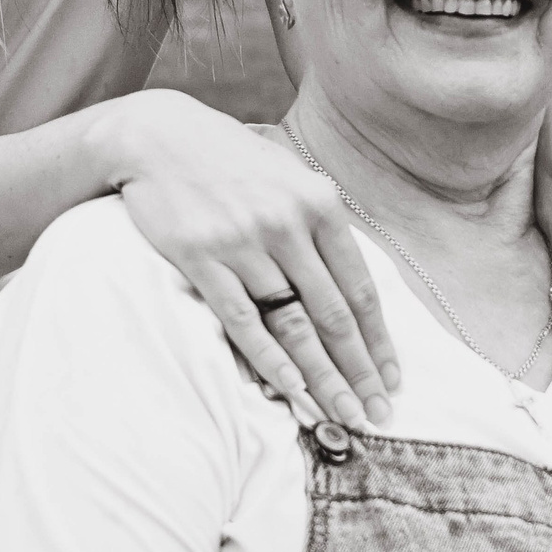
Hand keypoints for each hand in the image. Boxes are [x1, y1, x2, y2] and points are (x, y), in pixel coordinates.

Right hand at [104, 91, 397, 428]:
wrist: (158, 136)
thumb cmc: (230, 160)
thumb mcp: (288, 175)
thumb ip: (320, 225)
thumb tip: (350, 282)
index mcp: (319, 202)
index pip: (359, 287)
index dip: (379, 339)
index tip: (392, 379)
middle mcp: (287, 223)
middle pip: (332, 314)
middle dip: (359, 371)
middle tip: (376, 415)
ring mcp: (244, 243)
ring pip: (292, 325)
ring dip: (321, 377)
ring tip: (342, 415)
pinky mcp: (202, 259)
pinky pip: (242, 321)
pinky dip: (270, 360)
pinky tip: (291, 390)